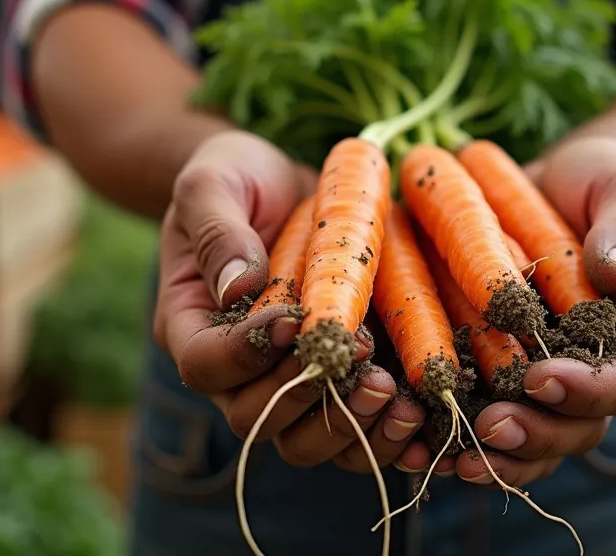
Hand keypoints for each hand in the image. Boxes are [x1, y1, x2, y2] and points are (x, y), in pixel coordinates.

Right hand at [155, 131, 425, 471]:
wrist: (281, 180)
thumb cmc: (235, 175)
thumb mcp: (212, 183)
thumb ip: (217, 229)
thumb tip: (236, 285)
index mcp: (192, 324)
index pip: (206, 365)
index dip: (246, 355)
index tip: (289, 320)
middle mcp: (236, 369)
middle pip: (257, 419)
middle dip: (309, 398)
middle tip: (359, 358)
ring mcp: (288, 380)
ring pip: (308, 441)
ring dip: (354, 428)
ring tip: (397, 395)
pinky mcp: (340, 380)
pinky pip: (357, 434)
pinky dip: (388, 437)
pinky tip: (423, 421)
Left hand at [396, 136, 615, 484]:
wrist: (559, 182)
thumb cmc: (604, 178)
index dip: (588, 391)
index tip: (544, 377)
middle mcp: (593, 369)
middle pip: (577, 429)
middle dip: (535, 435)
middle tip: (489, 426)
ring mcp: (544, 377)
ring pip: (529, 442)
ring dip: (492, 458)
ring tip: (449, 459)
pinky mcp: (497, 372)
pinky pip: (481, 419)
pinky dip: (449, 437)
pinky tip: (410, 445)